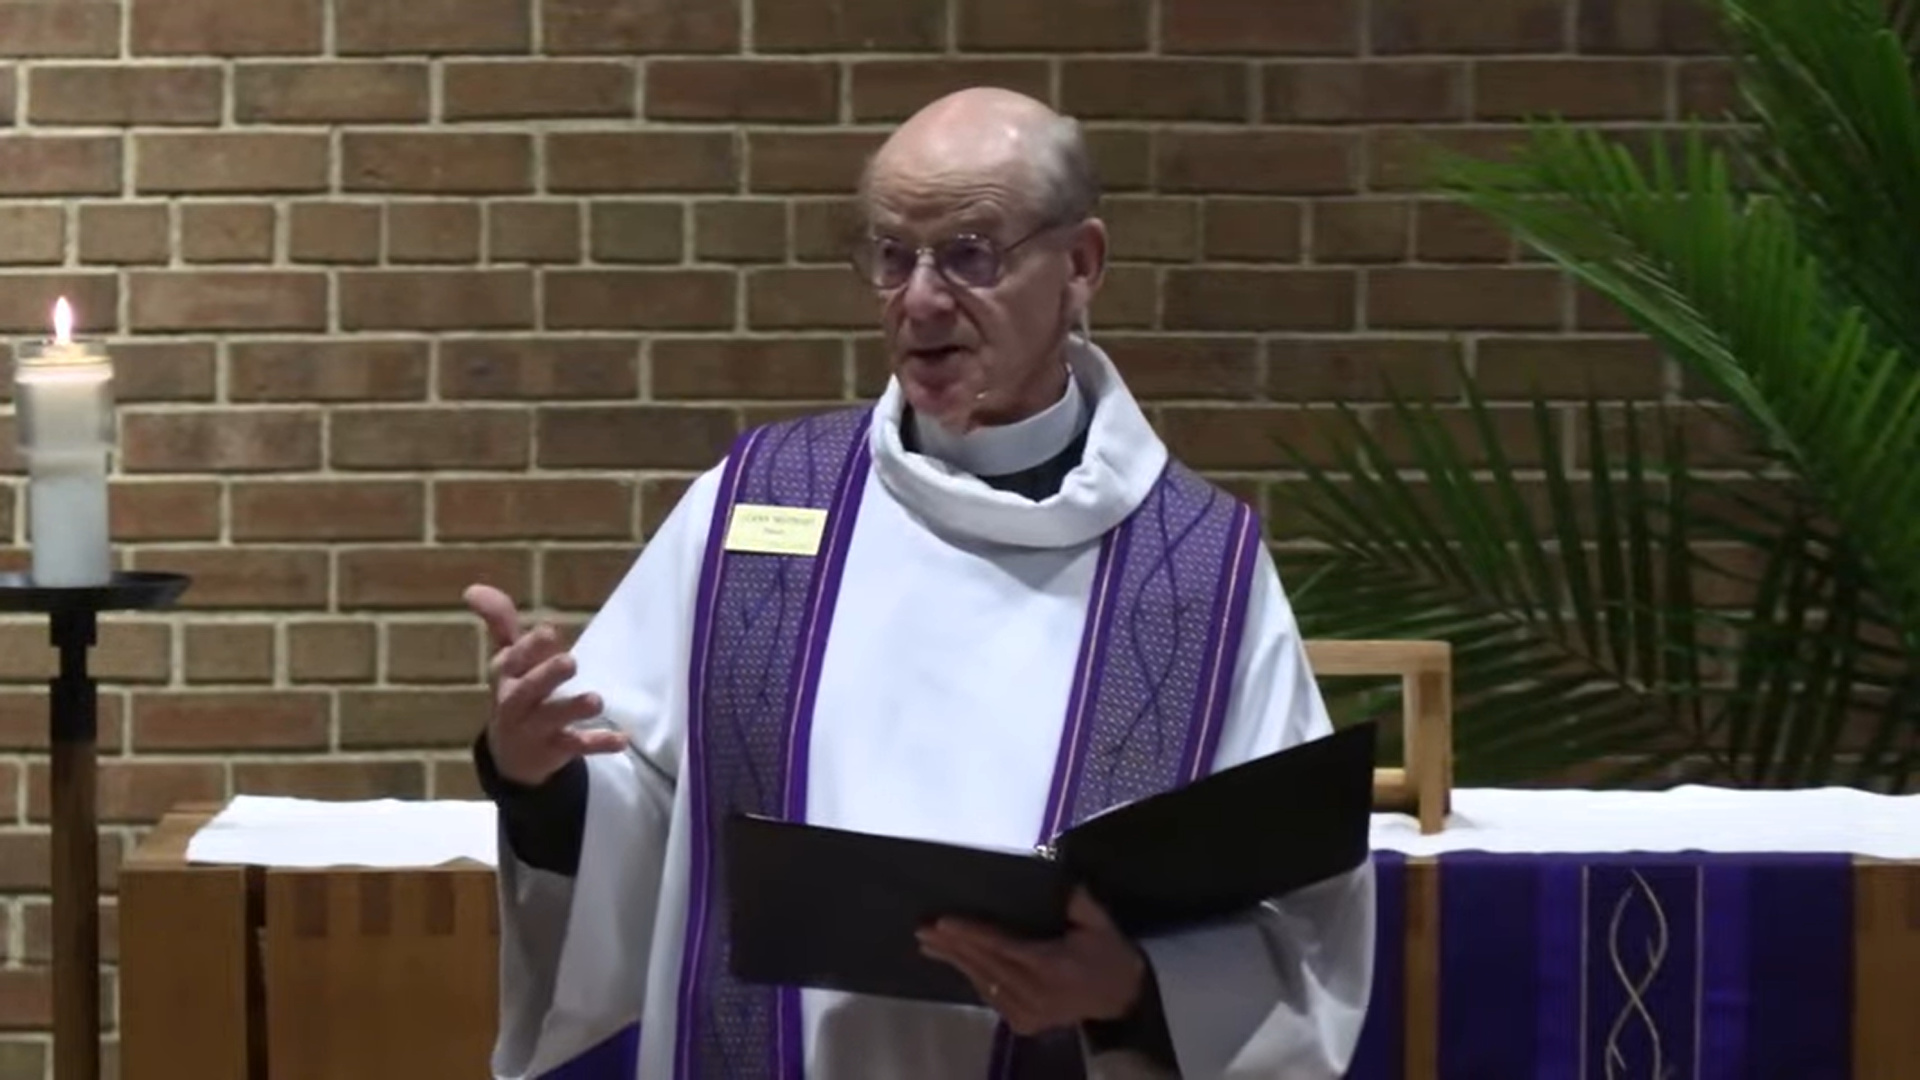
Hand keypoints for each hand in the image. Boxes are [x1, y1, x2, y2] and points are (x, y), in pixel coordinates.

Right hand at [464, 584, 626, 786]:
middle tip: (571, 661)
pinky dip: (599, 742)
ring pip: (552, 718)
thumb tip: (473, 588)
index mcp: (507, 675)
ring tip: (597, 701)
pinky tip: (622, 739)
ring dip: (573, 708)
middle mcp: (515, 702)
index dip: (530, 647)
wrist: (510, 756)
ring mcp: (535, 728)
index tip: (550, 631)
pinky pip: (576, 746)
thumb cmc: (515, 691)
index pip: (513, 659)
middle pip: (529, 688)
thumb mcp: (508, 658)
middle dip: (547, 674)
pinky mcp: (555, 750)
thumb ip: (499, 621)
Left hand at [917, 888, 1147, 1034]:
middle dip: (953, 946)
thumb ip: (1077, 900)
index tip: (944, 921)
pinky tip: (955, 961)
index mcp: (1052, 968)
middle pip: (986, 965)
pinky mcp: (1023, 1023)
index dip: (971, 934)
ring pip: (984, 982)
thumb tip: (1054, 870)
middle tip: (923, 928)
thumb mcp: (1100, 924)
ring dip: (956, 962)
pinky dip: (972, 977)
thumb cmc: (1109, 957)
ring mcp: (1028, 1013)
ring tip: (929, 944)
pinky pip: (991, 996)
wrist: (1122, 1003)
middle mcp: (1035, 994)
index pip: (1003, 947)